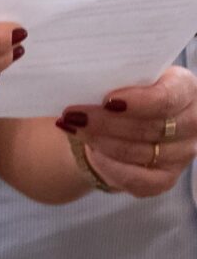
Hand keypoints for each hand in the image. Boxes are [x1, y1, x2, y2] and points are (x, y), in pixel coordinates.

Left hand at [60, 67, 196, 198]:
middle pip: (151, 126)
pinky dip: (111, 167)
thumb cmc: (120, 95)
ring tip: (74, 128)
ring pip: (140, 152)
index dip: (138, 101)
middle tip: (73, 115)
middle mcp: (192, 122)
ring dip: (102, 141)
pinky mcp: (166, 178)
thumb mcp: (120, 79)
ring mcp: (182, 153)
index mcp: (185, 88)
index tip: (107, 100)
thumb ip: (115, 79)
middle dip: (107, 122)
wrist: (116, 127)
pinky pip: (139, 179)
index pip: (168, 97)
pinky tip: (92, 154)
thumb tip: (86, 81)